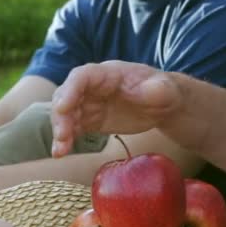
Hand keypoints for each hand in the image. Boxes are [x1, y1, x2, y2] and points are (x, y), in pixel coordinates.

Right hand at [51, 61, 183, 157]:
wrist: (163, 105)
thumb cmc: (164, 91)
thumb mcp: (165, 89)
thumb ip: (158, 89)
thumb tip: (151, 90)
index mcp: (108, 73)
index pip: (82, 76)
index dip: (70, 90)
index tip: (63, 107)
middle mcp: (92, 87)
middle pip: (67, 96)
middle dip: (61, 115)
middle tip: (62, 136)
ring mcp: (89, 104)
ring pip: (66, 114)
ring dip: (60, 130)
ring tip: (60, 150)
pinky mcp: (90, 121)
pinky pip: (73, 129)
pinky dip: (65, 140)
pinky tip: (60, 153)